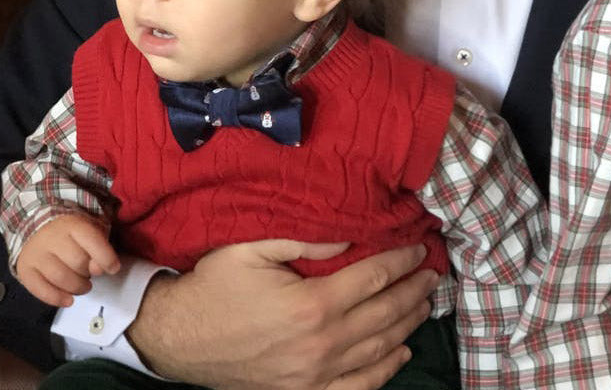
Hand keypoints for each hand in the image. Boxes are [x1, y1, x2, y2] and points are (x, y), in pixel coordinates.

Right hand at [15, 214, 120, 306]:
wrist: (38, 231)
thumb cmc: (71, 234)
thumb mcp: (90, 232)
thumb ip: (99, 247)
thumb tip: (100, 270)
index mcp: (73, 225)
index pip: (92, 241)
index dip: (106, 258)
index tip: (114, 269)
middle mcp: (52, 238)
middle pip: (77, 262)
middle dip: (89, 274)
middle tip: (91, 276)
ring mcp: (36, 255)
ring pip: (60, 277)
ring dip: (76, 288)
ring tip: (84, 287)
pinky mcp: (25, 271)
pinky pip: (40, 290)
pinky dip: (57, 299)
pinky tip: (68, 301)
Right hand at [128, 239, 439, 389]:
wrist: (177, 338)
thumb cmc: (215, 285)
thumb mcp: (252, 246)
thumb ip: (305, 239)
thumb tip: (350, 236)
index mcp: (311, 305)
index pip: (373, 278)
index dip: (402, 261)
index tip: (420, 248)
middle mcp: (319, 344)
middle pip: (384, 315)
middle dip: (414, 291)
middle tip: (433, 273)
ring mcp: (313, 375)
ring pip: (378, 350)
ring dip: (408, 325)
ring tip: (425, 303)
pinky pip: (356, 387)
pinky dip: (384, 371)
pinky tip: (401, 353)